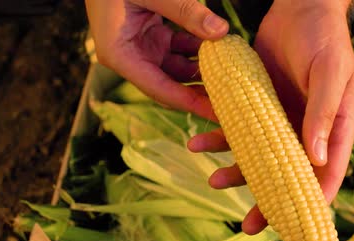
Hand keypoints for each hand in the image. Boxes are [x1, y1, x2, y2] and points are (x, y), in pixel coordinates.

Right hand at [84, 0, 228, 119]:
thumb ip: (185, 11)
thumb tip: (221, 32)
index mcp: (119, 55)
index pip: (161, 90)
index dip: (192, 104)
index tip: (219, 115)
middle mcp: (129, 57)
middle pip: (171, 85)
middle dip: (201, 94)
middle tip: (234, 104)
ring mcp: (141, 47)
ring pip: (178, 69)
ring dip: (203, 70)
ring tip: (232, 76)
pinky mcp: (151, 36)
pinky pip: (179, 50)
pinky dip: (198, 49)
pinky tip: (220, 48)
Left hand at [188, 1, 353, 234]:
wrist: (300, 9)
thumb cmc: (325, 38)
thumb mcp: (329, 73)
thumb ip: (323, 113)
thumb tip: (316, 159)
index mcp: (334, 129)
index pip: (327, 174)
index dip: (311, 203)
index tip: (291, 225)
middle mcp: (308, 131)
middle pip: (289, 176)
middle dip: (268, 202)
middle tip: (249, 226)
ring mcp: (282, 120)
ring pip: (259, 157)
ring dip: (237, 171)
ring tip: (212, 180)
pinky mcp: (260, 106)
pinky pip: (240, 129)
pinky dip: (220, 137)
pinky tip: (199, 142)